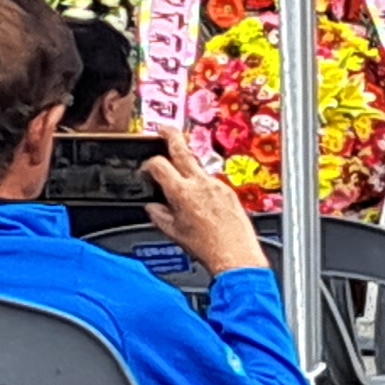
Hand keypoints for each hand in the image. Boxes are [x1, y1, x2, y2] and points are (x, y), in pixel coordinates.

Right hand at [144, 139, 265, 279]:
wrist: (237, 255)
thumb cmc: (207, 248)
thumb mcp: (174, 232)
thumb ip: (159, 215)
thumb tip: (153, 207)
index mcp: (182, 192)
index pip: (159, 165)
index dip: (149, 164)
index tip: (147, 169)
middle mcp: (201, 184)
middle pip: (183, 150)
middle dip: (171, 136)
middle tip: (164, 129)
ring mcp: (218, 186)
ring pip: (199, 169)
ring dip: (189, 169)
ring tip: (184, 180)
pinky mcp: (230, 191)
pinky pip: (212, 183)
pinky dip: (204, 186)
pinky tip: (203, 201)